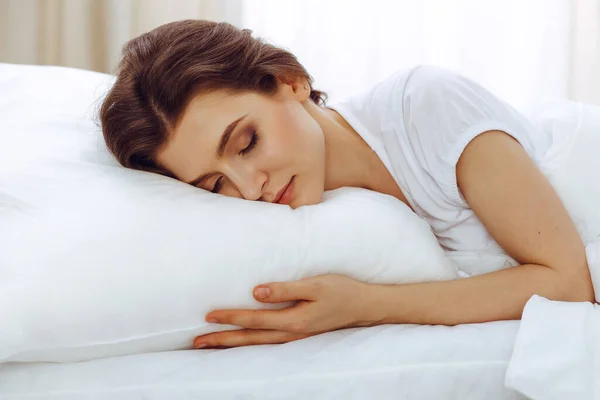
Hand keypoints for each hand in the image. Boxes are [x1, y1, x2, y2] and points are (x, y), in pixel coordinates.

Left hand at [194, 274, 377, 348]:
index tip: (209, 316)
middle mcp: (291, 334)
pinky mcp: (298, 335)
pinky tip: (241, 341)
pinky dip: (249, 343)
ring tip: (211, 345)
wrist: (364, 306)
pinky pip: (267, 342)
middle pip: (250, 339)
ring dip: (232, 345)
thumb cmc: (341, 290)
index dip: (231, 317)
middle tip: (197, 342)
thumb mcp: (315, 285)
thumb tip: (256, 293)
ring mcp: (295, 337)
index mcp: (294, 321)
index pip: (254, 320)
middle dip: (223, 340)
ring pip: (257, 344)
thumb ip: (286, 289)